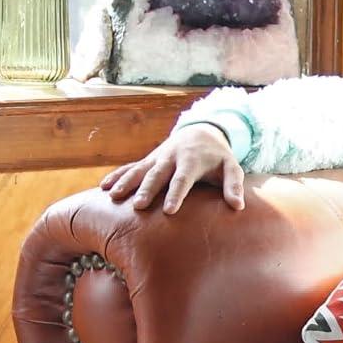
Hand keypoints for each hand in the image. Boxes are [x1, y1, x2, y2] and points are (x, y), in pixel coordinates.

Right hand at [99, 124, 244, 214]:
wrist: (201, 132)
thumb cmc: (218, 156)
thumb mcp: (231, 167)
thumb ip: (234, 186)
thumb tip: (238, 206)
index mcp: (191, 161)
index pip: (182, 180)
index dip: (176, 194)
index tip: (168, 210)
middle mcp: (170, 158)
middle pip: (157, 175)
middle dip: (147, 189)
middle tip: (138, 206)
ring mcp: (157, 158)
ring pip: (139, 170)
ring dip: (126, 182)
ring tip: (113, 196)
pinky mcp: (149, 160)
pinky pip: (130, 168)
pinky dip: (117, 176)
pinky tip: (104, 187)